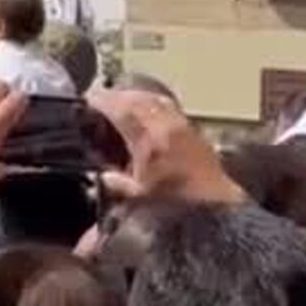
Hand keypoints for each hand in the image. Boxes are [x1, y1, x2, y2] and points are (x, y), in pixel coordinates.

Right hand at [86, 89, 241, 204]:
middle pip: (138, 98)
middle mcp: (168, 127)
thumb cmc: (179, 205)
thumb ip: (116, 183)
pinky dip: (154, 105)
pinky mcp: (195, 132)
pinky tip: (148, 115)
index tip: (87, 101)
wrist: (218, 209)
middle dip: (117, 96)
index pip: (121, 108)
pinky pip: (170, 108)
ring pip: (155, 99)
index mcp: (150, 140)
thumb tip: (104, 176)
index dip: (101, 101)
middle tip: (100, 100)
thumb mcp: (139, 197)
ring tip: (121, 103)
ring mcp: (184, 126)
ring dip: (136, 98)